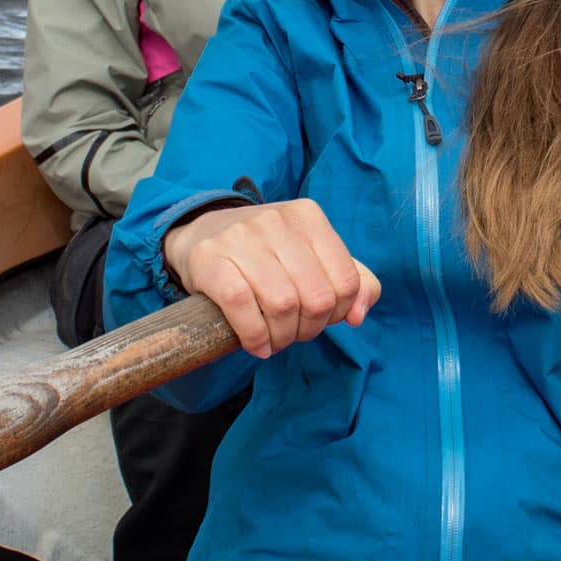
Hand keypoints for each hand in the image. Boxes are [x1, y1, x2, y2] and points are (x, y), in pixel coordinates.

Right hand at [162, 199, 381, 358]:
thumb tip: (358, 316)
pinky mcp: (210, 258)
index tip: (318, 318)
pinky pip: (241, 306)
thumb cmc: (267, 254)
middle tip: (293, 333)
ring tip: (274, 341)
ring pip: (282, 305)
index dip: (337, 312)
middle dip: (308, 329)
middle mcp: (277, 221)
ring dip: (281, 338)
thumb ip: (352, 282)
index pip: (347, 281)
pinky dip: (254, 336)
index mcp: (309, 217)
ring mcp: (241, 237)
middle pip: (316, 298)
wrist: (201, 234)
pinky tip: (255, 344)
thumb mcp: (313, 256)